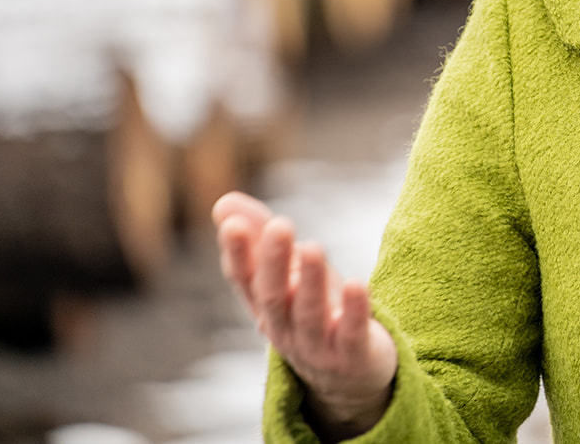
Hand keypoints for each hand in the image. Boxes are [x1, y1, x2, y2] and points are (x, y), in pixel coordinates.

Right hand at [213, 191, 396, 436]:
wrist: (350, 377)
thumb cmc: (316, 312)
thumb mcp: (290, 275)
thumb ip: (259, 238)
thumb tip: (223, 202)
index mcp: (266, 308)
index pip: (244, 281)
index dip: (237, 254)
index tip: (231, 224)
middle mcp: (285, 329)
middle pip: (274, 297)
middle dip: (274, 262)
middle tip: (280, 225)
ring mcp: (318, 346)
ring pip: (310, 315)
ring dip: (311, 281)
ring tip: (314, 246)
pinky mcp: (353, 356)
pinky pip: (352, 333)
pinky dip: (352, 310)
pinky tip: (356, 284)